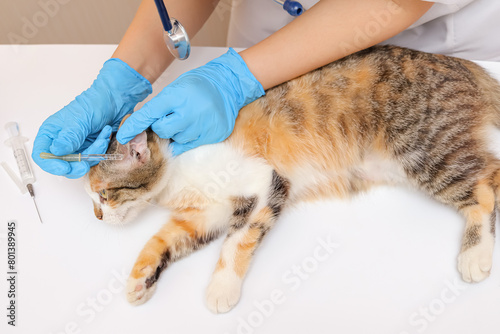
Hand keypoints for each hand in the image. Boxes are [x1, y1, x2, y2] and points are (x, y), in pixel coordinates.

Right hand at [32, 59, 151, 177]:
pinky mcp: (91, 149)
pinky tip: (105, 136)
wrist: (116, 100)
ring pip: (80, 164)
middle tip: (85, 164)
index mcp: (51, 132)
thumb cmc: (94, 103)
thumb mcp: (79, 120)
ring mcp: (77, 147)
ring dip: (93, 154)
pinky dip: (101, 151)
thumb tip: (55, 151)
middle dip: (75, 165)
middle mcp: (62, 141)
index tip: (64, 168)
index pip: (42, 155)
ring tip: (102, 138)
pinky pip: (93, 159)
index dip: (51, 164)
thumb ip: (68, 137)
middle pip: (61, 164)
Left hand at [116, 48, 264, 155]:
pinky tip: (192, 128)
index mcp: (176, 97)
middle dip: (161, 126)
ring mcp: (201, 126)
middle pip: (162, 131)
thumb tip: (144, 125)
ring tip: (188, 119)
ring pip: (175, 140)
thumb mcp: (176, 88)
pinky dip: (185, 139)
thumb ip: (161, 106)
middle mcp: (188, 113)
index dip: (133, 127)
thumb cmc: (199, 85)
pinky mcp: (210, 136)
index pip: (149, 115)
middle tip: (171, 117)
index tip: (123, 136)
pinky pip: (187, 146)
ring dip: (176, 132)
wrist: (228, 86)